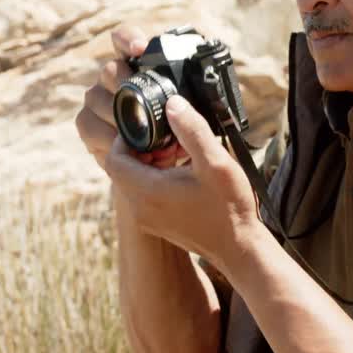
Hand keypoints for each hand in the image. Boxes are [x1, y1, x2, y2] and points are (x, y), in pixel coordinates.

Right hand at [75, 26, 185, 169]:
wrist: (161, 166)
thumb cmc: (181, 133)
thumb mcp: (194, 114)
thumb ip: (194, 99)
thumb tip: (202, 91)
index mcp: (139, 65)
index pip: (125, 39)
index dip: (128, 39)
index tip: (139, 48)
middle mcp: (115, 77)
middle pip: (110, 69)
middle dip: (124, 85)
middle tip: (141, 104)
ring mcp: (98, 99)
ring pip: (95, 96)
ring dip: (117, 116)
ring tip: (141, 135)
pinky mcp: (89, 123)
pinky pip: (86, 123)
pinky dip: (106, 137)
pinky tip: (125, 146)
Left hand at [103, 94, 265, 272]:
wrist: (238, 248)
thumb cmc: (228, 207)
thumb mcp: (215, 162)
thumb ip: (191, 130)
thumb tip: (172, 104)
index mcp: (147, 191)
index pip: (114, 158)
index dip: (126, 138)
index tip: (151, 129)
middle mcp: (140, 208)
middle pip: (120, 169)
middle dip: (139, 149)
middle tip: (168, 139)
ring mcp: (147, 219)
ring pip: (132, 182)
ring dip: (148, 164)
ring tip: (178, 154)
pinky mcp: (156, 224)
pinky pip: (142, 195)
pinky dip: (154, 179)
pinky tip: (182, 173)